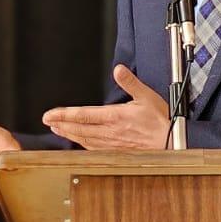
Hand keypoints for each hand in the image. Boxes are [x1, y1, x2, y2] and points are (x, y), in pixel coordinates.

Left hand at [43, 65, 168, 149]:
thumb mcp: (147, 96)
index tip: (49, 114)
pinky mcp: (117, 151)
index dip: (64, 115)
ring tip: (58, 130)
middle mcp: (110, 132)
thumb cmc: (161, 121)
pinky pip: (94, 149)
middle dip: (61, 124)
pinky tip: (78, 142)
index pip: (83, 115)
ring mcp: (112, 143)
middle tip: (48, 121)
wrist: (172, 143)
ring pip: (84, 139)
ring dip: (69, 134)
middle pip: (79, 129)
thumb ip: (130, 82)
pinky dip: (82, 145)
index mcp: (115, 117)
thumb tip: (118, 70)